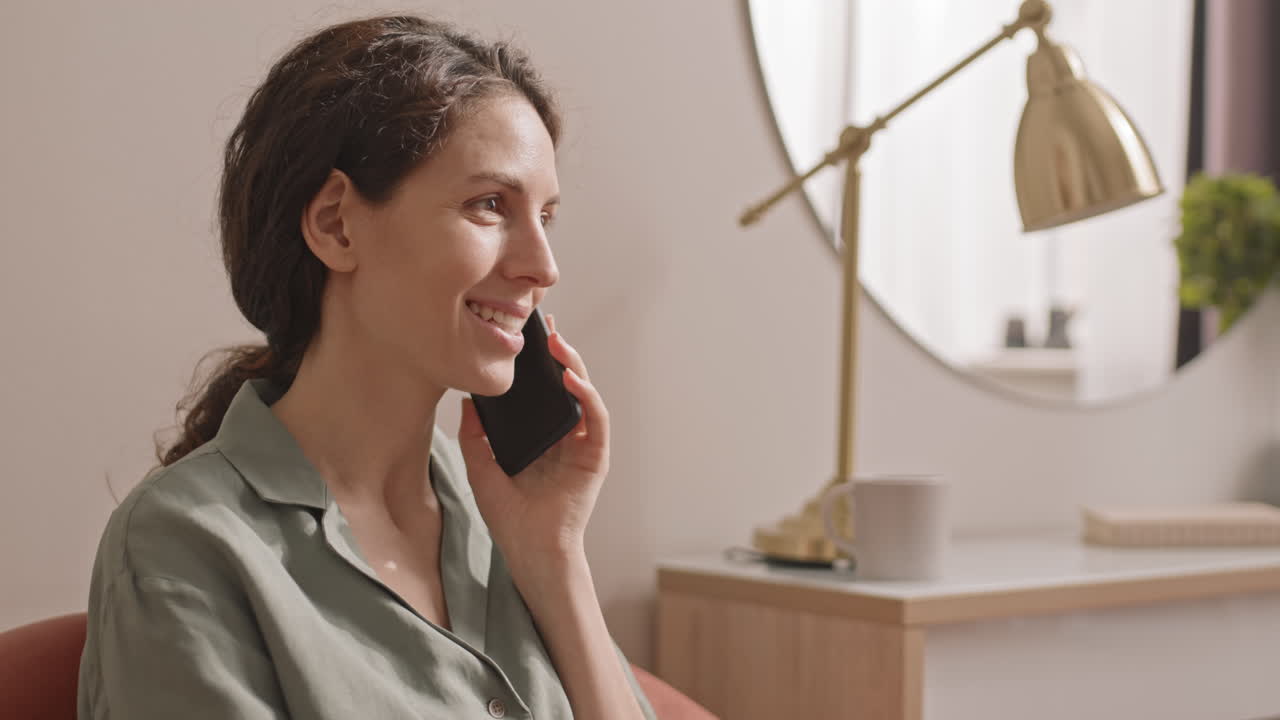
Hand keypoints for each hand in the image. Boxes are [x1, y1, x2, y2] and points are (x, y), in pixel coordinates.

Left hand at [456, 314, 608, 571]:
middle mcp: (564, 435)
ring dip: (574, 365)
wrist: (531, 552)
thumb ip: (474, 436)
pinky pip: (597, 418)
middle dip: (558, 353)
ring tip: (557, 344)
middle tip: (545, 326)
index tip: (524, 334)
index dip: (536, 362)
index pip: (541, 390)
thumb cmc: (509, 518)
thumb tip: (467, 401)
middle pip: (565, 384)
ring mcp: (582, 444)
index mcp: (539, 436)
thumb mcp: (481, 469)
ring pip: (584, 393)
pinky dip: (587, 395)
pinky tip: (570, 378)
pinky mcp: (595, 456)